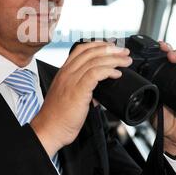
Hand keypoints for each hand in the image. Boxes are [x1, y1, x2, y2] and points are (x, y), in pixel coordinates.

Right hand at [31, 41, 132, 157]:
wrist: (50, 129)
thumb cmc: (58, 116)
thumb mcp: (68, 96)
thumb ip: (82, 90)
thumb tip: (98, 93)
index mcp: (64, 71)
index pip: (81, 49)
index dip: (99, 45)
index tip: (112, 47)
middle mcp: (67, 73)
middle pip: (91, 52)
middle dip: (111, 49)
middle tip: (124, 52)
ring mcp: (71, 80)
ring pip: (95, 61)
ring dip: (114, 59)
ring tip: (126, 61)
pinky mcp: (77, 90)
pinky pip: (95, 74)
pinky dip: (109, 71)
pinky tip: (117, 74)